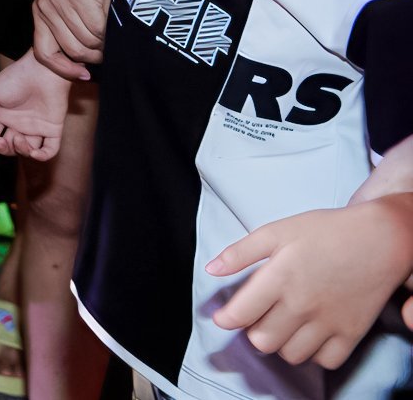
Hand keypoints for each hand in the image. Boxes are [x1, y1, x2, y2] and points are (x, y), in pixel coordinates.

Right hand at [0, 52, 70, 159]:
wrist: (42, 71)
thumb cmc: (15, 79)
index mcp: (3, 115)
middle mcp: (19, 123)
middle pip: (9, 145)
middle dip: (3, 148)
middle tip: (0, 141)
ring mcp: (36, 127)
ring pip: (27, 149)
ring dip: (21, 150)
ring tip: (18, 139)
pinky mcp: (52, 129)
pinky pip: (50, 149)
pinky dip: (42, 156)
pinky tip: (34, 153)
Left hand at [35, 0, 123, 81]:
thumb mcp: (68, 0)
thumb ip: (69, 24)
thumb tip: (83, 60)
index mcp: (40, 10)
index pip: (43, 52)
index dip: (63, 68)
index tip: (83, 75)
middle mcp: (45, 6)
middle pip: (72, 50)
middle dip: (94, 56)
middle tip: (109, 51)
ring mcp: (59, 1)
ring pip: (87, 41)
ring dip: (105, 43)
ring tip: (115, 34)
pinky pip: (98, 28)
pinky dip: (111, 30)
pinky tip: (117, 22)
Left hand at [207, 197, 412, 368]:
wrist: (381, 238)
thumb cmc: (327, 231)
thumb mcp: (277, 231)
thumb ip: (240, 252)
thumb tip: (211, 269)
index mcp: (279, 278)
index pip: (240, 315)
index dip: (225, 319)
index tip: (224, 317)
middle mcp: (302, 304)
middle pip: (262, 341)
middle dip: (253, 331)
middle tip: (258, 317)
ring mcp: (329, 321)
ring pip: (291, 355)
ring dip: (282, 343)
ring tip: (283, 324)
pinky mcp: (352, 332)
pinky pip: (325, 361)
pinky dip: (314, 353)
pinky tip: (310, 334)